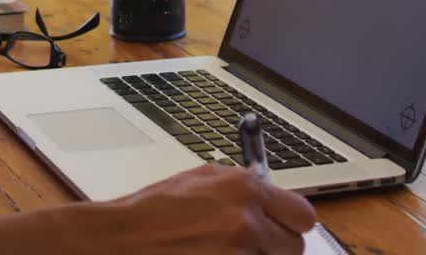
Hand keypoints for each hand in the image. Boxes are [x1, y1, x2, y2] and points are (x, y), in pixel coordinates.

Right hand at [103, 163, 316, 253]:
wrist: (122, 239)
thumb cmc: (154, 211)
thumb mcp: (201, 179)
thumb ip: (242, 185)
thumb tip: (267, 191)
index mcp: (244, 190)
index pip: (303, 214)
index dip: (293, 222)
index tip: (284, 225)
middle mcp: (246, 222)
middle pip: (295, 247)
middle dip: (277, 246)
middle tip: (254, 244)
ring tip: (224, 250)